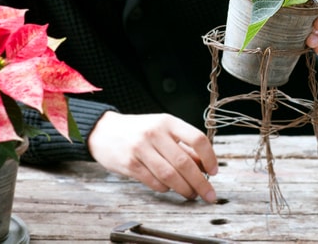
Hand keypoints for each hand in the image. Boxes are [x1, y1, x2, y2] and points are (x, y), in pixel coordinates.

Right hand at [87, 112, 217, 202]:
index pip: (197, 139)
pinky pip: (154, 182)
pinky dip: (165, 188)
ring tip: (191, 194)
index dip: (209, 157)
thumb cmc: (138, 130)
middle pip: (184, 162)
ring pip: (170, 175)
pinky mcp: (130, 164)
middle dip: (200, 182)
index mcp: (168, 122)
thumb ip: (182, 145)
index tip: (214, 171)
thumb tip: (204, 165)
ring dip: (184, 189)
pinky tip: (169, 188)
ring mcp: (141, 149)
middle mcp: (155, 133)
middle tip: (209, 194)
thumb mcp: (162, 129)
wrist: (104, 131)